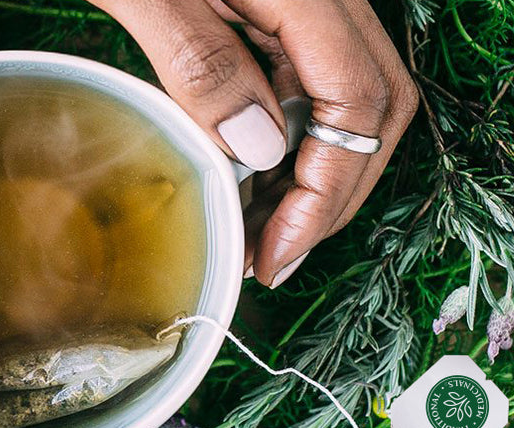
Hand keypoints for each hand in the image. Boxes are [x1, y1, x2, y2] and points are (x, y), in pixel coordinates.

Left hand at [89, 0, 418, 287]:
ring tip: (260, 230)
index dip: (325, 192)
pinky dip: (286, 137)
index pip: (356, 105)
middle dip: (331, 194)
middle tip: (274, 255)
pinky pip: (305, 81)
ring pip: (345, 100)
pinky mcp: (278, 10)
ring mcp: (304, 2)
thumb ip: (200, 61)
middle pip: (374, 108)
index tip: (278, 252)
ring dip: (311, 173)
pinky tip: (249, 173)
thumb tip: (259, 149)